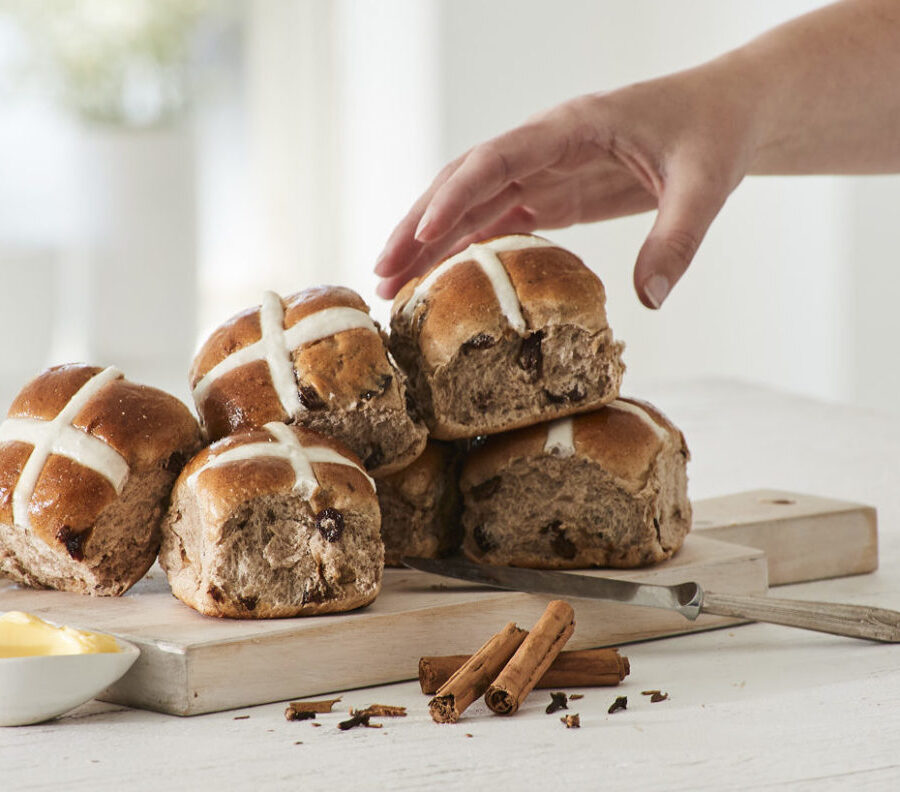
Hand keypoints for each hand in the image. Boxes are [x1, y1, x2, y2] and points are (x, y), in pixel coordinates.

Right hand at [374, 61, 760, 307]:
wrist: (728, 115)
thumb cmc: (715, 133)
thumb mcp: (705, 184)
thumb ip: (677, 239)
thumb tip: (649, 301)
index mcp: (571, 126)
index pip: (497, 159)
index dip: (456, 196)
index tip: (424, 236)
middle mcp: (545, 146)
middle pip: (464, 181)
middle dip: (420, 226)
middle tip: (382, 274)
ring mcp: (545, 171)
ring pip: (472, 204)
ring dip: (431, 244)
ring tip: (395, 286)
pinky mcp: (554, 194)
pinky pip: (499, 221)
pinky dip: (466, 249)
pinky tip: (441, 279)